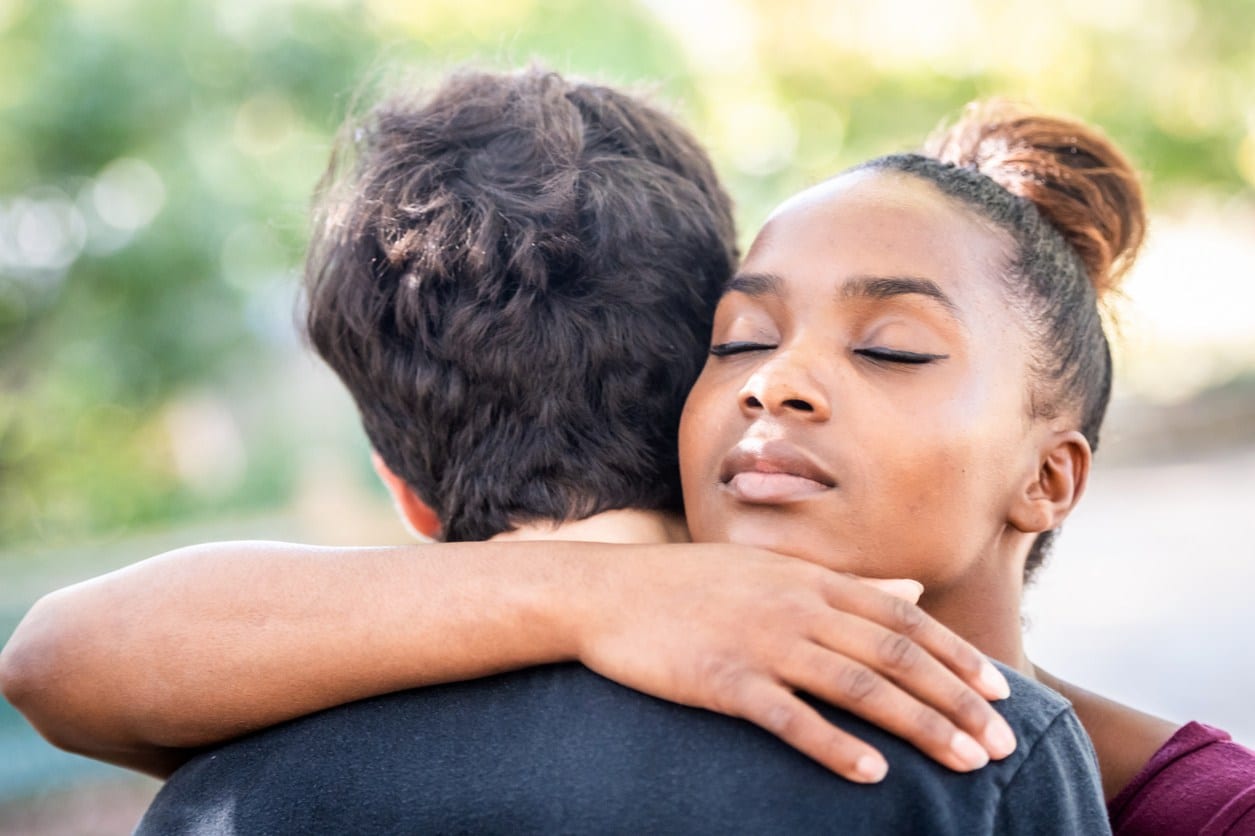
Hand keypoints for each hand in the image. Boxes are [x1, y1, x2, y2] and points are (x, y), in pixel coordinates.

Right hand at [572, 543, 1015, 782]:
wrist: (606, 592)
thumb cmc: (689, 584)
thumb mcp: (771, 570)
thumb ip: (844, 584)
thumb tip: (910, 590)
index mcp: (811, 580)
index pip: (903, 618)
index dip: (956, 656)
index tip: (1001, 692)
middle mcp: (797, 607)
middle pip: (895, 657)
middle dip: (957, 701)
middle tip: (1003, 742)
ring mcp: (761, 643)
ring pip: (858, 688)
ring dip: (919, 727)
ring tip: (967, 762)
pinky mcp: (724, 680)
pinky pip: (790, 717)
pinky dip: (836, 746)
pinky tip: (873, 775)